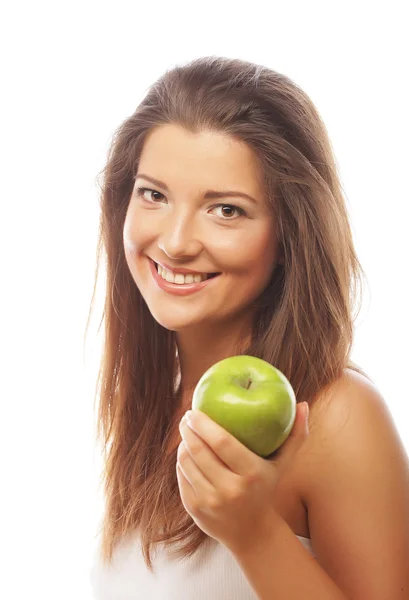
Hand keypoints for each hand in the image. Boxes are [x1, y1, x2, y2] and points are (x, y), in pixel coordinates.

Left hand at [176, 402, 308, 552]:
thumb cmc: (267, 488)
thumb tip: (303, 404)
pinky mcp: (195, 509)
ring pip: (187, 462)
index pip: (222, 442)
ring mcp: (211, 502)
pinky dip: (182, 461)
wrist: (253, 533)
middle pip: (200, 451)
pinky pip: (182, 476)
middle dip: (189, 429)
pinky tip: (185, 451)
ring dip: (183, 443)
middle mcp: (230, 490)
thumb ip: (295, 435)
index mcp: (251, 474)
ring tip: (186, 431)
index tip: (195, 410)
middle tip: (187, 416)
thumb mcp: (283, 464)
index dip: (204, 424)